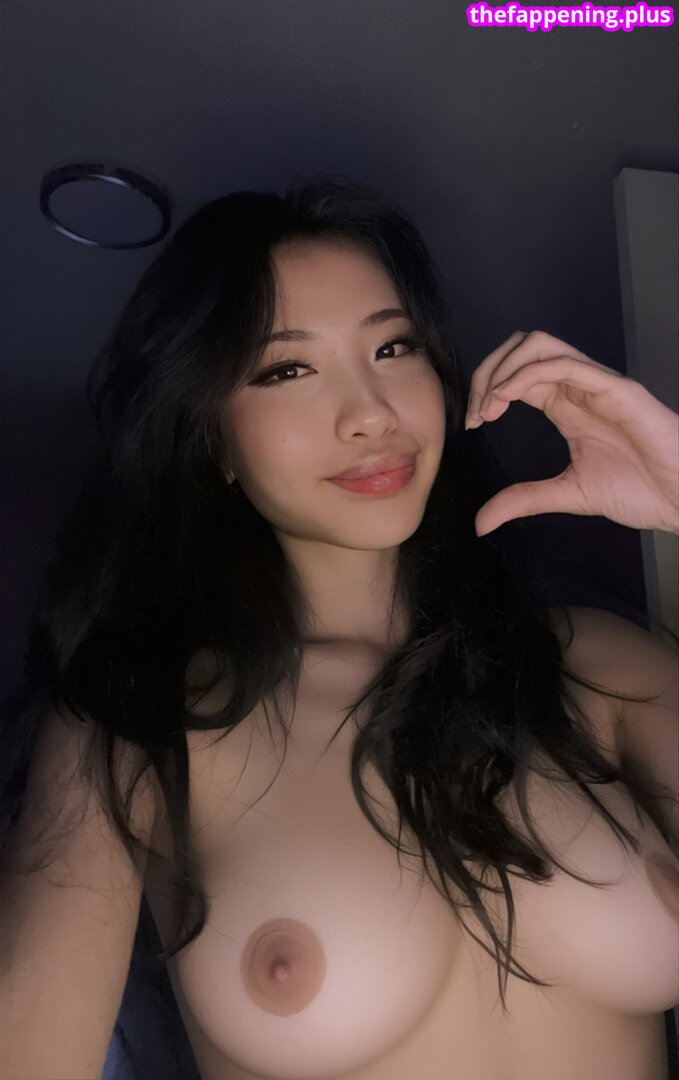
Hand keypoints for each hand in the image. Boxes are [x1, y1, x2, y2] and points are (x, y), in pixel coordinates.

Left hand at [465, 330, 678, 537]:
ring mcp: (597, 384)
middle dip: (488, 371)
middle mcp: (579, 388)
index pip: (516, 374)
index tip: (473, 423)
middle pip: (522, 348)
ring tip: (489, 405)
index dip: (486, 388)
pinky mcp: (617, 390)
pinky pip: (567, 364)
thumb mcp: (567, 495)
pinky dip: (527, 374)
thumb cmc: (640, 491)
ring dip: (504, 369)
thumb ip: (523, 500)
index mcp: (566, 405)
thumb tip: (480, 522)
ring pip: (540, 345)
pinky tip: (507, 398)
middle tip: (476, 412)